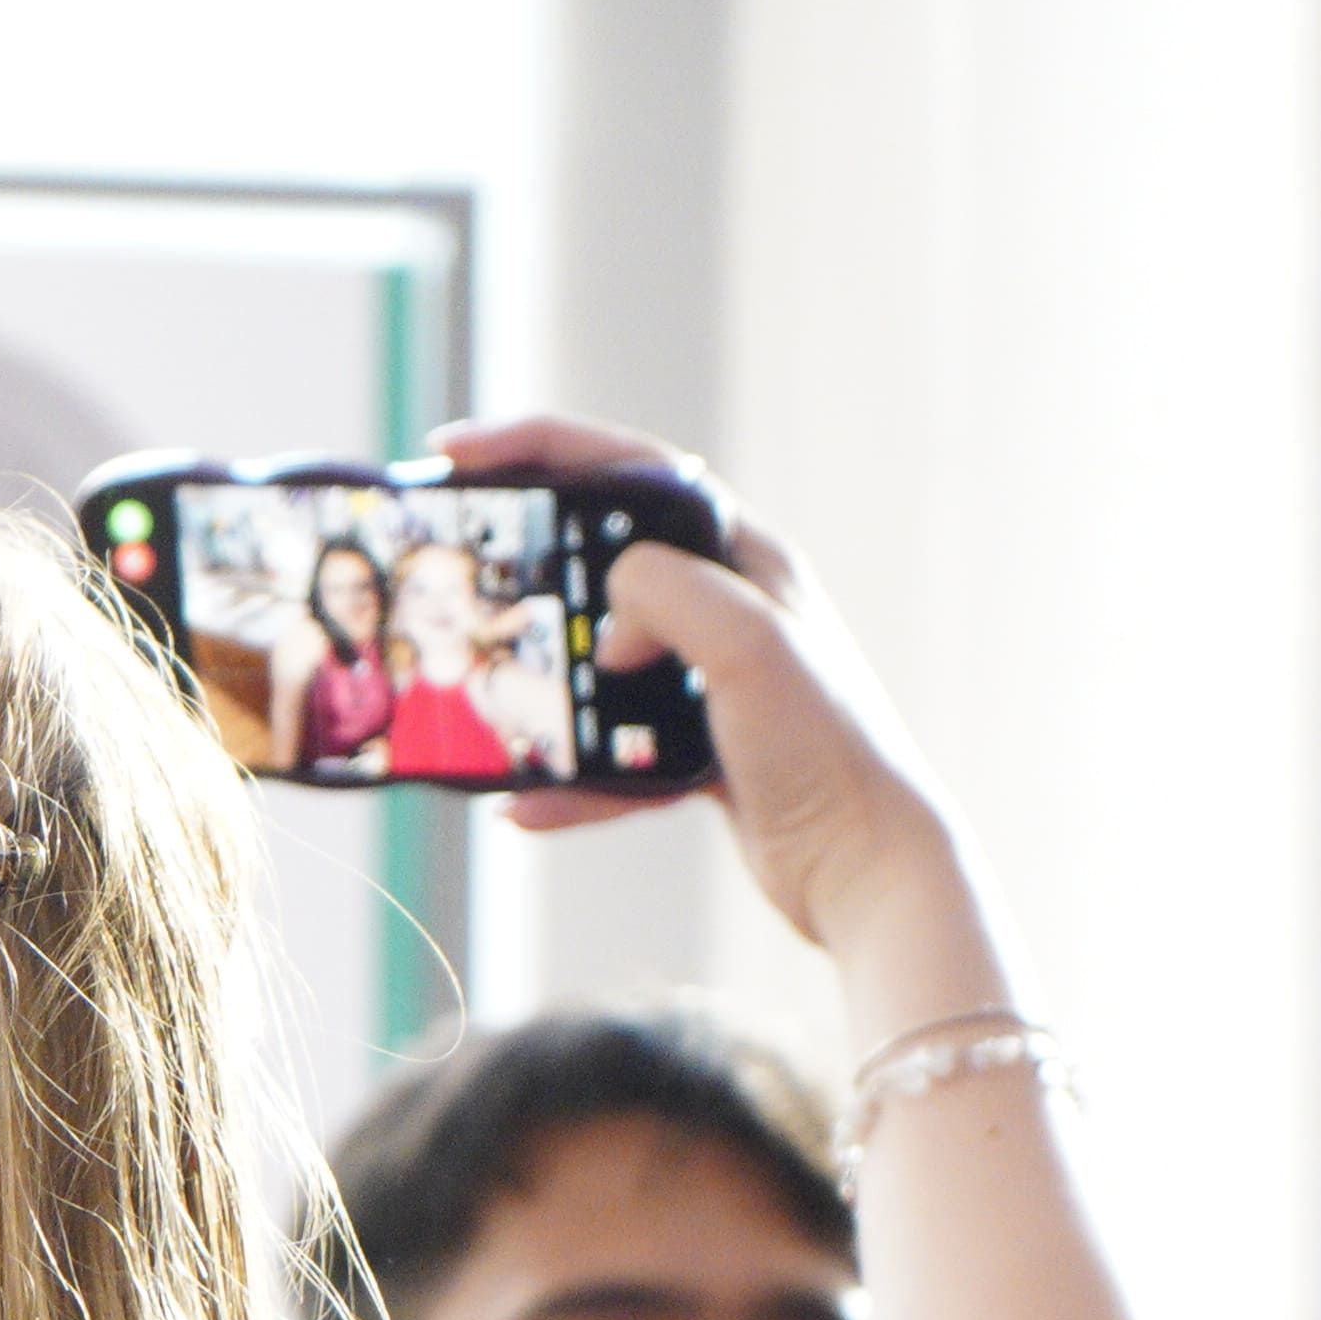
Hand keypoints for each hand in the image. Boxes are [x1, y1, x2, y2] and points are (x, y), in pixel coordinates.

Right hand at [430, 413, 968, 975]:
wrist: (867, 869)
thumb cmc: (827, 748)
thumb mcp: (747, 644)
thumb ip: (667, 593)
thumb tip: (606, 619)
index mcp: (741, 558)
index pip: (625, 470)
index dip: (537, 451)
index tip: (457, 456)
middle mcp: (726, 608)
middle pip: (597, 562)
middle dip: (521, 572)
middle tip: (453, 575)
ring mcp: (709, 681)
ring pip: (592, 663)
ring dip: (535, 685)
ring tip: (479, 698)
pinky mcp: (698, 752)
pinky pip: (607, 753)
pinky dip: (564, 778)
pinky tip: (522, 804)